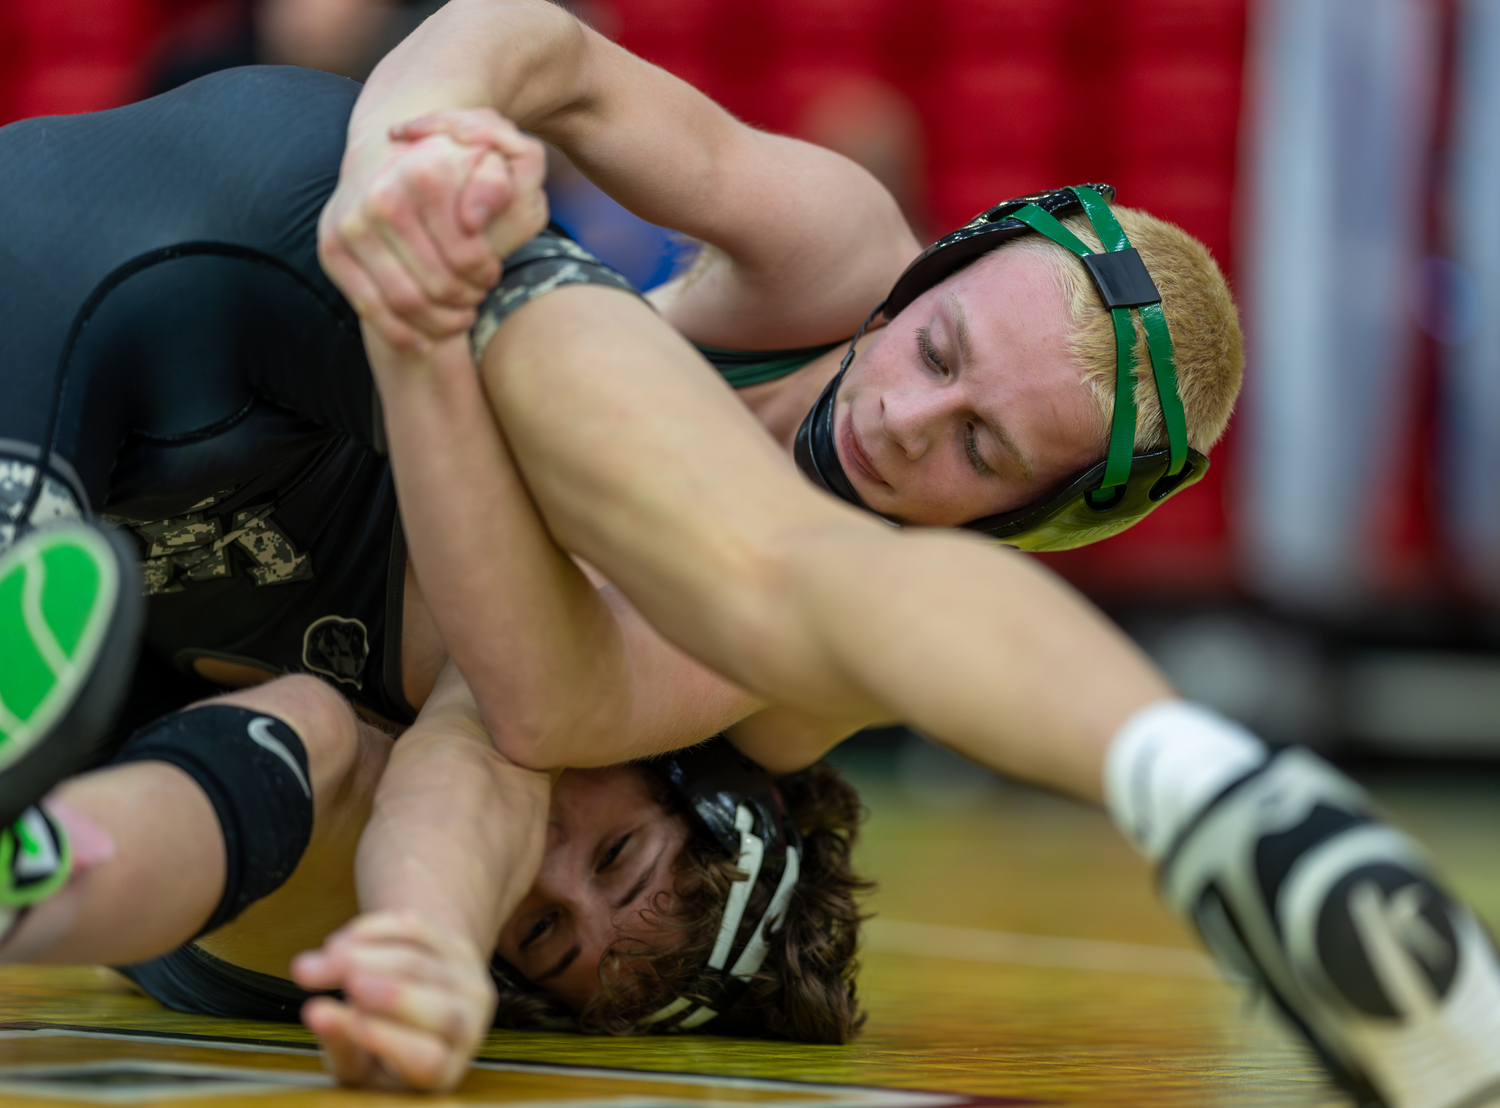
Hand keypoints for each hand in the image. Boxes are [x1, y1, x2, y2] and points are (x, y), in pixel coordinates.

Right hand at [292, 910, 496, 1090]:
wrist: (416, 1007)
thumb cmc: (384, 1047)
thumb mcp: (359, 1067)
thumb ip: (342, 1045)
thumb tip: (318, 1015)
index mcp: (444, 1070)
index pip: (425, 1057)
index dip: (386, 1038)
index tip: (347, 1019)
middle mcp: (467, 1026)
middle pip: (438, 1009)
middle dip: (391, 995)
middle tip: (348, 984)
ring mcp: (468, 982)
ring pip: (420, 963)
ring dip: (366, 956)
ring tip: (321, 961)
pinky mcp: (458, 945)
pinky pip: (418, 930)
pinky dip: (377, 930)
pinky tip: (341, 941)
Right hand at [319, 111, 548, 350]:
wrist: (382, 156)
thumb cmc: (447, 168)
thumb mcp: (488, 163)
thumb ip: (497, 185)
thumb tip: (474, 221)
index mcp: (424, 176)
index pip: (468, 256)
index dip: (487, 275)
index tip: (491, 274)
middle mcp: (382, 198)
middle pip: (438, 285)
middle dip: (465, 301)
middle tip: (475, 298)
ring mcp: (351, 225)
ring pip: (406, 303)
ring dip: (439, 322)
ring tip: (458, 317)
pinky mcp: (331, 248)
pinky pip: (370, 309)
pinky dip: (401, 335)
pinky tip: (425, 341)